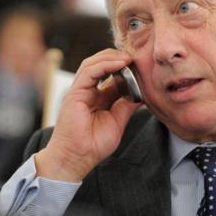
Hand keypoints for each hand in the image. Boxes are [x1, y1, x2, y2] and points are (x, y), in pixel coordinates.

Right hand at [35, 49, 141, 180]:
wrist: (77, 158)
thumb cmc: (94, 145)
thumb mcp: (117, 122)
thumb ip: (126, 106)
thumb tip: (141, 94)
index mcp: (98, 97)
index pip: (111, 75)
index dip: (125, 69)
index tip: (141, 66)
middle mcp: (88, 91)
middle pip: (101, 65)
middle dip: (118, 58)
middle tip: (136, 57)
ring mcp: (80, 91)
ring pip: (93, 63)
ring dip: (112, 57)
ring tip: (129, 58)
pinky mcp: (74, 93)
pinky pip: (89, 71)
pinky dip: (105, 64)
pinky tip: (120, 63)